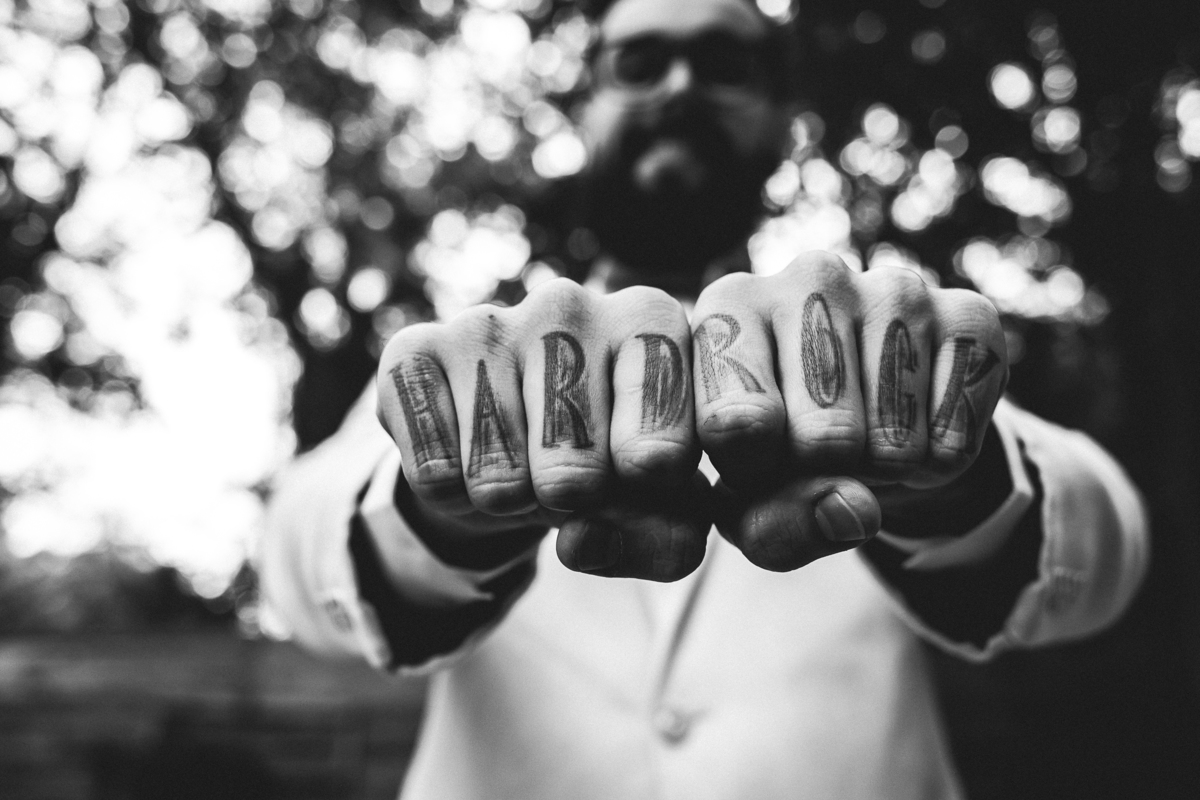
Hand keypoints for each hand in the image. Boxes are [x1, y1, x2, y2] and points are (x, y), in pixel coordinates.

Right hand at [376, 278, 709, 580]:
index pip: (661, 451)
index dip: (645, 494)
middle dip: (571, 504)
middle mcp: (571, 303)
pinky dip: (451, 495)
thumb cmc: (613, 460)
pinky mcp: (411, 349)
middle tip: (571, 477)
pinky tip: (467, 455)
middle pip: (574, 471)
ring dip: (509, 502)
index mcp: (652, 321)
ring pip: (497, 477)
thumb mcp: (664, 507)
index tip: (642, 475)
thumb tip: (579, 542)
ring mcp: (486, 320)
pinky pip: (432, 471)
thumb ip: (668, 540)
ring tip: (521, 468)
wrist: (521, 443)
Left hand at [690, 251, 1007, 570]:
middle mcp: (810, 276)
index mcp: (729, 305)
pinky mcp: (968, 313)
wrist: (867, 419)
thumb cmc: (778, 452)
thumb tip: (849, 511)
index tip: (753, 467)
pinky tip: (915, 427)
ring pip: (894, 444)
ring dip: (882, 474)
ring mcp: (894, 288)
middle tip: (815, 453)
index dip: (751, 474)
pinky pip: (956, 437)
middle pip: (822, 439)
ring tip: (863, 440)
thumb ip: (772, 525)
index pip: (734, 420)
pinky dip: (938, 464)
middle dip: (823, 477)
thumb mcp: (749, 501)